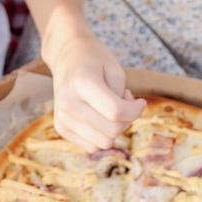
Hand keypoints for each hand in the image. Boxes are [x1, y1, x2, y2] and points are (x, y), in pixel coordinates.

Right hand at [43, 29, 145, 150]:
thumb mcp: (114, 69)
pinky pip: (92, 146)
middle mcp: (68, 102)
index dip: (135, 110)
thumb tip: (122, 123)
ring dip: (114, 129)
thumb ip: (121, 97)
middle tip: (124, 101)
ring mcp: (62, 117)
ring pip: (103, 143)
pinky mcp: (60, 127)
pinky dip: (102, 135)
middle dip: (127, 120)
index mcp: (81, 82)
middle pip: (111, 131)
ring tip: (111, 108)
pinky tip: (100, 117)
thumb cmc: (94, 59)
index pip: (116, 111)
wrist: (66, 55)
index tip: (141, 101)